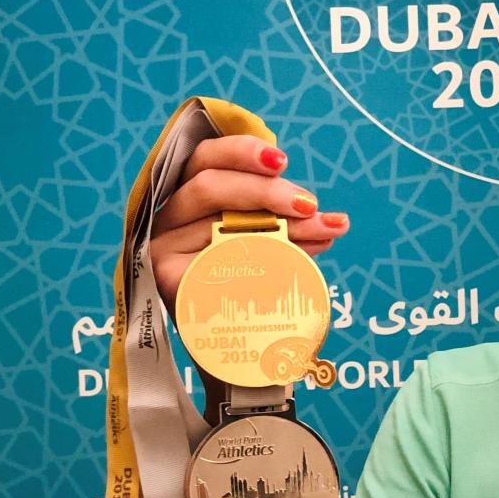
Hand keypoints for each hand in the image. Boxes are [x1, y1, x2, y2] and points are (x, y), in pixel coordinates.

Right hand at [150, 134, 349, 317]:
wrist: (236, 345)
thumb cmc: (254, 286)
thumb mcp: (272, 245)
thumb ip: (290, 227)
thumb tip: (334, 222)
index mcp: (190, 198)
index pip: (206, 159)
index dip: (242, 151)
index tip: (284, 161)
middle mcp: (171, 218)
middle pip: (208, 183)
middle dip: (266, 189)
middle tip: (309, 205)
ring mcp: (164, 247)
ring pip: (216, 219)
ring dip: (278, 223)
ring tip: (319, 229)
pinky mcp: (168, 277)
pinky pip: (215, 258)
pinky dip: (259, 256)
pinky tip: (293, 263)